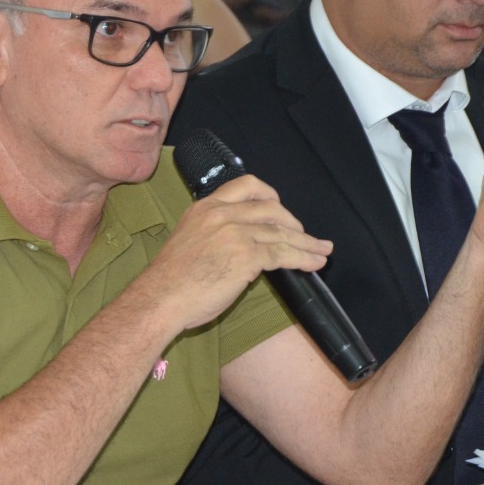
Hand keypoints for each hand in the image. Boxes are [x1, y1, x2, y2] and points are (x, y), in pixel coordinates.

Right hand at [132, 173, 332, 332]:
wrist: (160, 298)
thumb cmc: (170, 280)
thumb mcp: (189, 240)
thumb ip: (214, 233)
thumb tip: (240, 244)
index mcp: (205, 208)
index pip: (246, 186)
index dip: (270, 195)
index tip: (280, 207)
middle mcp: (222, 214)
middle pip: (271, 208)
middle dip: (294, 222)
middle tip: (304, 235)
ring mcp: (236, 233)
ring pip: (282, 232)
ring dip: (307, 242)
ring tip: (322, 250)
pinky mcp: (246, 255)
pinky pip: (283, 253)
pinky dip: (303, 258)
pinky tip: (313, 263)